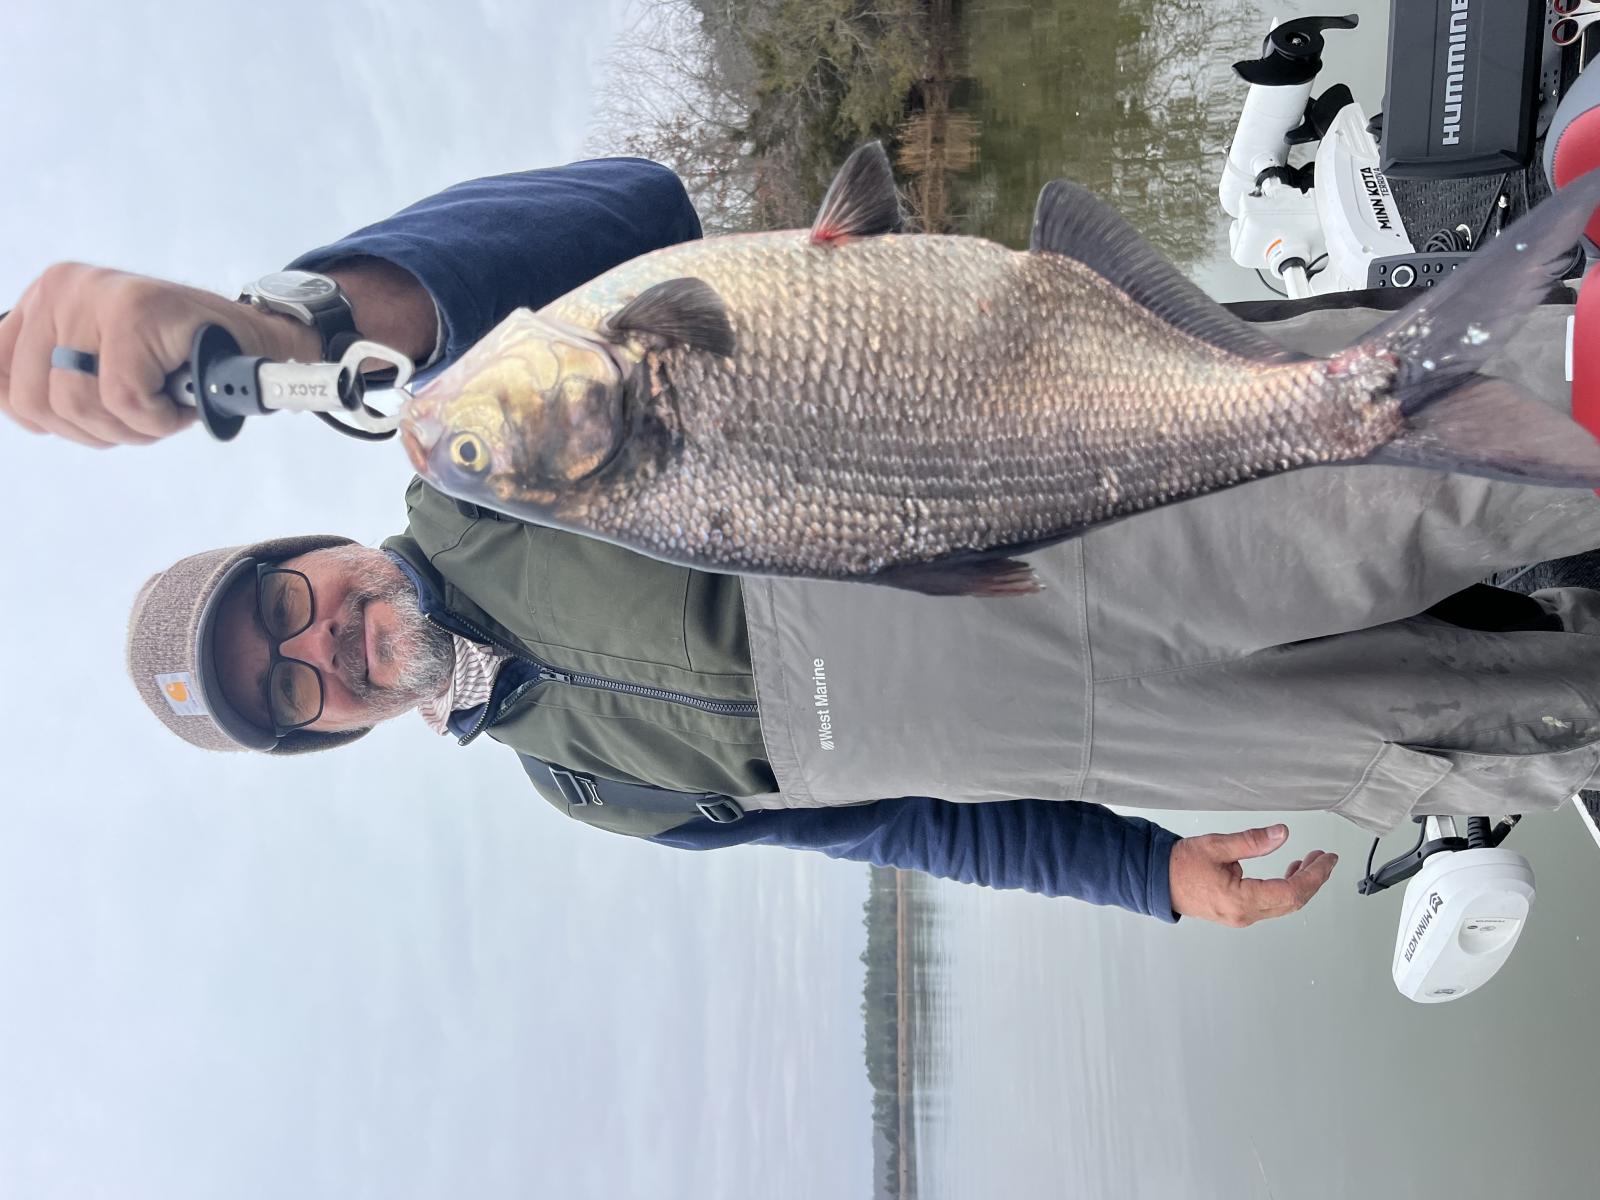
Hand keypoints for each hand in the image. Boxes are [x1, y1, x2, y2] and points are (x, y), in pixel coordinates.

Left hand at [0, 262, 319, 447]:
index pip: (2, 377)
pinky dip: (158, 419)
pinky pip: (125, 401)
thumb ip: (53, 372)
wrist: (256, 341)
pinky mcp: (134, 315)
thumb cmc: (186, 355)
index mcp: (47, 296)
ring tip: (161, 407)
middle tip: (140, 416)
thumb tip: (16, 408)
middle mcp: (64, 288)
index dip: (40, 416)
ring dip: (131, 427)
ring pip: (79, 405)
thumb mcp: (101, 357)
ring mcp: (98, 297)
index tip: (82, 420)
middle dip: (97, 429)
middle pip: (38, 402)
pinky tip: (179, 402)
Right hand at [1168, 824, 1335, 926]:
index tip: (1327, 859)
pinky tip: (1289, 873)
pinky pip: (1271, 905)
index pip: (1291, 892)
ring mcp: (1241, 917)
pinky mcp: (1237, 913)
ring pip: (1283, 906)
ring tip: (1310, 863)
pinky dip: (1286, 889)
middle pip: (1292, 903)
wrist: (1156, 880)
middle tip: (1325, 858)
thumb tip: (1282, 833)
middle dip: (1313, 880)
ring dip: (1301, 885)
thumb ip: (1252, 841)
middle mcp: (1244, 915)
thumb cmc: (1180, 865)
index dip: (1314, 876)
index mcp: (1240, 901)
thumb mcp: (1216, 846)